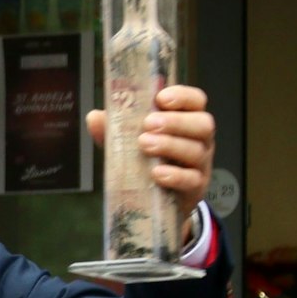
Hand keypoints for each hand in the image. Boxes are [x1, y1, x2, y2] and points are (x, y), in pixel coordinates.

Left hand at [86, 84, 215, 226]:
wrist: (159, 201)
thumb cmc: (148, 161)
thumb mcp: (130, 142)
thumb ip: (115, 129)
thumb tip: (94, 117)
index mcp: (187, 120)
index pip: (196, 100)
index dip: (182, 96)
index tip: (160, 98)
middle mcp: (200, 140)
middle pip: (202, 124)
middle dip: (176, 122)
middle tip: (148, 124)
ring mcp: (201, 164)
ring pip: (197, 150)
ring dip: (171, 145)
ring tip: (145, 145)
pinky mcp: (196, 188)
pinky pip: (192, 180)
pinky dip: (175, 175)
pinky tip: (157, 173)